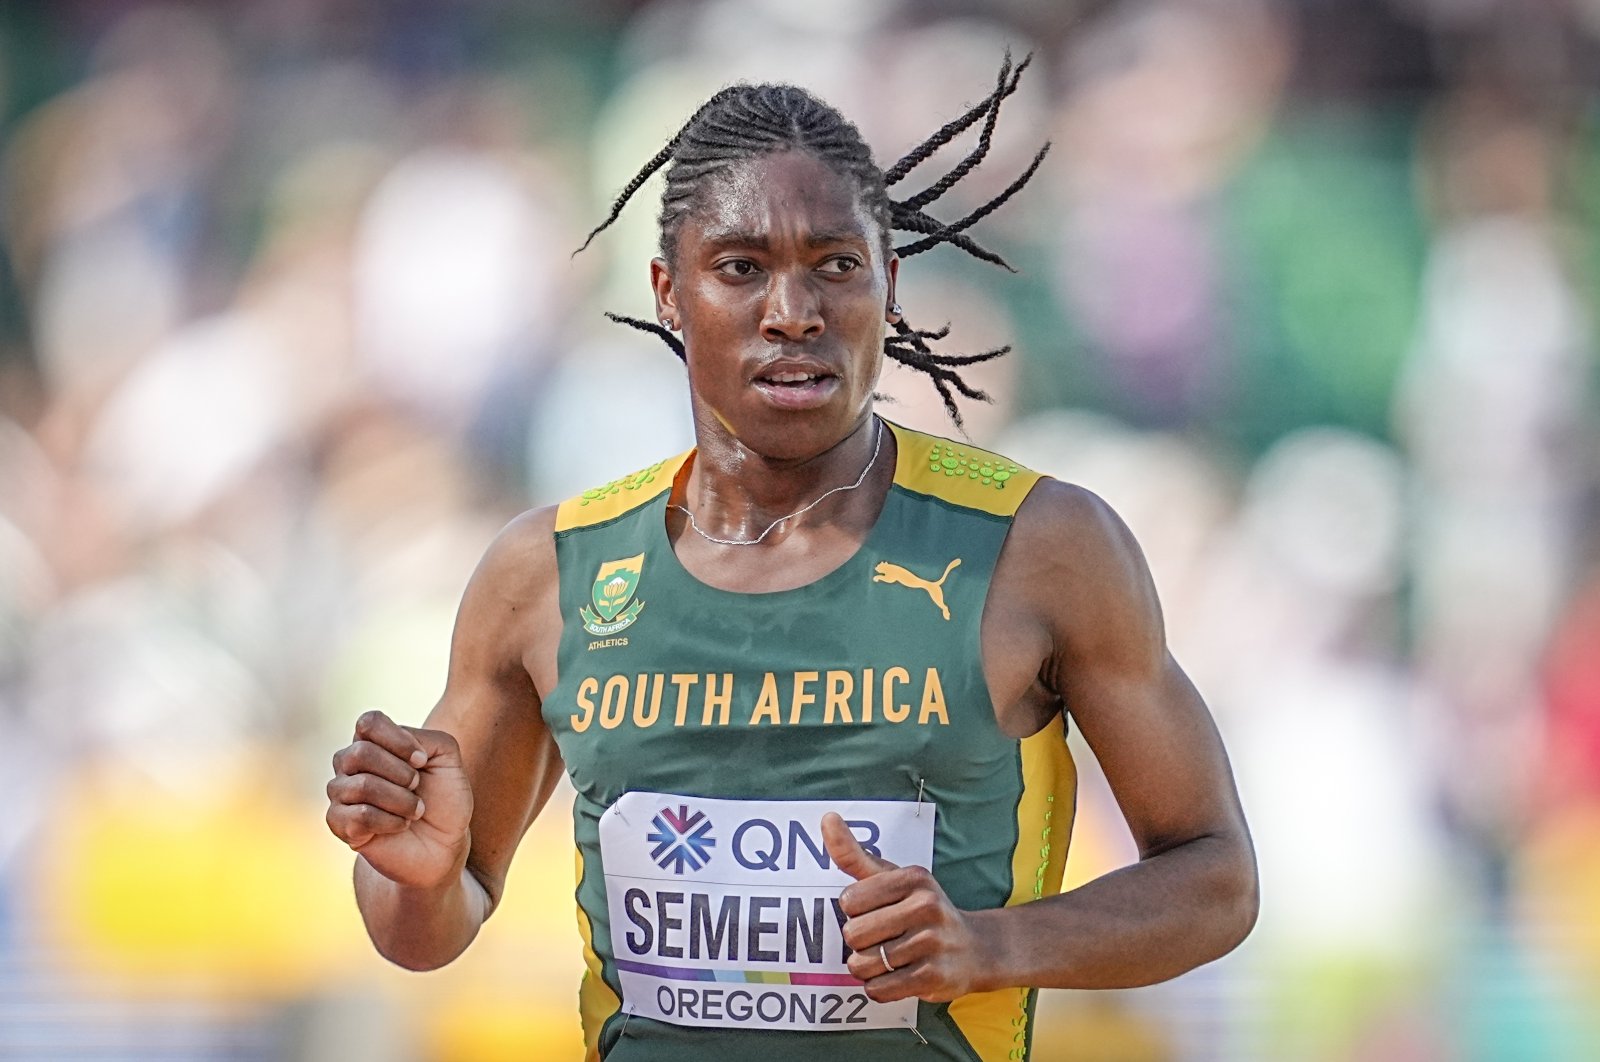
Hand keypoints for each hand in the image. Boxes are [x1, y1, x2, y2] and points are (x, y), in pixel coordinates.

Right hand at [326, 710, 472, 889]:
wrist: (442, 844)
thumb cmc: (443, 798)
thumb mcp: (448, 759)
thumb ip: (428, 738)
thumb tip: (398, 741)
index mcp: (374, 741)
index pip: (368, 722)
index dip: (398, 740)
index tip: (422, 760)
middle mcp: (350, 763)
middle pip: (360, 753)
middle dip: (401, 773)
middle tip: (417, 787)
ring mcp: (341, 793)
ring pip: (361, 786)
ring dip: (401, 800)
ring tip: (415, 811)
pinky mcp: (339, 823)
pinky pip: (359, 816)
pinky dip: (390, 821)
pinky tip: (399, 826)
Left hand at [821, 811, 991, 1003]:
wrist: (976, 949)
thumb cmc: (923, 909)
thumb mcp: (893, 878)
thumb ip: (855, 854)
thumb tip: (827, 819)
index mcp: (913, 878)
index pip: (849, 901)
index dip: (855, 911)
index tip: (876, 910)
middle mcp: (927, 906)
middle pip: (853, 934)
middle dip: (859, 942)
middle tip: (883, 938)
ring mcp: (932, 942)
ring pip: (862, 965)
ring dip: (867, 967)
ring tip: (890, 958)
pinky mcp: (933, 977)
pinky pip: (878, 989)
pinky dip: (878, 987)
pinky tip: (897, 976)